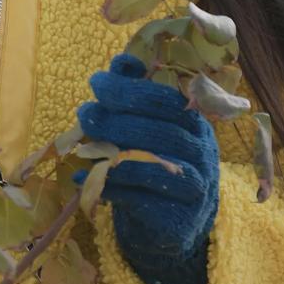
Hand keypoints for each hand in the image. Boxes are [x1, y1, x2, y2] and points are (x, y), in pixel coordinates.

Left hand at [76, 51, 219, 283]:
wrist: (173, 220)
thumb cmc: (155, 161)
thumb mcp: (149, 125)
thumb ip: (137, 94)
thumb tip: (121, 62)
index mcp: (195, 121)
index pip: (166, 99)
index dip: (130, 88)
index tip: (97, 82)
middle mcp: (202, 151)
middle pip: (161, 130)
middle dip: (117, 119)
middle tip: (85, 112)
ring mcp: (195, 185)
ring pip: (153, 163)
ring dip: (111, 153)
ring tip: (81, 148)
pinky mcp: (179, 216)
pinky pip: (141, 199)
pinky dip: (108, 187)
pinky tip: (82, 179)